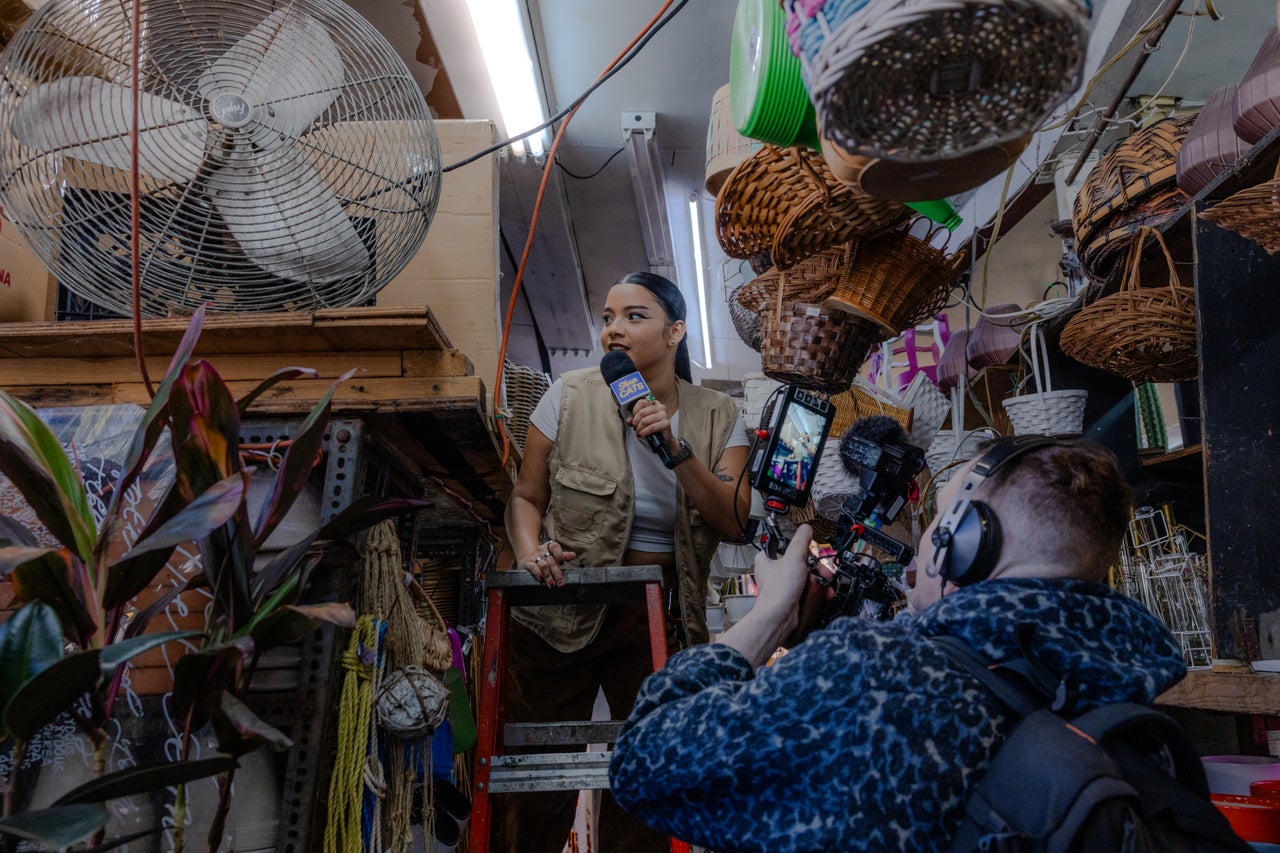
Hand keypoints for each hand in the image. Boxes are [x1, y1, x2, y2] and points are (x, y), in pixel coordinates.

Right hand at [519, 540, 576, 587]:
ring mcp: (534, 556)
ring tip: (552, 584)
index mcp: (549, 546)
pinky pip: (533, 568)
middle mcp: (541, 550)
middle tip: (560, 582)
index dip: (559, 554)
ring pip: (543, 566)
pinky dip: (538, 574)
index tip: (563, 563)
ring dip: (548, 576)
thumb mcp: (555, 555)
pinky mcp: (528, 563)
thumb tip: (573, 555)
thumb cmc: (545, 558)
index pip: (555, 547)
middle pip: (551, 561)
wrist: (529, 558)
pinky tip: (541, 579)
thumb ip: (564, 556)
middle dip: (556, 573)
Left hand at [627, 397, 674, 447]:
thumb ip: (634, 420)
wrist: (664, 437)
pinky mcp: (666, 423)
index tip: (633, 419)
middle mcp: (660, 407)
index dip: (635, 411)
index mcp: (654, 403)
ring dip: (639, 428)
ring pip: (645, 420)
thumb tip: (628, 420)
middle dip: (636, 422)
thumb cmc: (653, 427)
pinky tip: (641, 434)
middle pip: (642, 412)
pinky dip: (645, 432)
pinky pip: (652, 427)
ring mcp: (664, 414)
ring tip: (638, 432)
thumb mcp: (642, 422)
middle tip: (635, 428)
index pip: (641, 402)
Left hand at [719, 525, 813, 666]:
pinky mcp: (791, 596)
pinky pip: (806, 588)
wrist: (779, 617)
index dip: (801, 550)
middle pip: (800, 561)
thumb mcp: (794, 557)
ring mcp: (782, 584)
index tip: (810, 553)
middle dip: (815, 567)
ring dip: (818, 578)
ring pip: (805, 575)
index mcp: (766, 558)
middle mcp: (773, 571)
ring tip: (825, 582)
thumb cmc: (778, 591)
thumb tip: (805, 528)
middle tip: (822, 570)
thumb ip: (801, 541)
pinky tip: (824, 591)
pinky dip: (816, 589)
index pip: (787, 546)